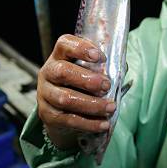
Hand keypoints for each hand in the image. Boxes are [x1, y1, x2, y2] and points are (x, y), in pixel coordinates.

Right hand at [37, 34, 115, 149]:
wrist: (62, 112)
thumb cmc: (80, 85)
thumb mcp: (89, 71)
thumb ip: (104, 67)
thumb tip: (122, 68)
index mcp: (59, 56)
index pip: (64, 44)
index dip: (81, 48)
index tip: (100, 56)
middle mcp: (48, 72)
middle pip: (62, 72)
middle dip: (87, 79)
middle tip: (107, 85)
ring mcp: (45, 94)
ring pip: (65, 99)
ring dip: (92, 104)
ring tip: (111, 107)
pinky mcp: (47, 115)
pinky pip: (68, 120)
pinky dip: (89, 123)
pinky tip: (104, 124)